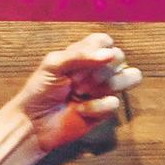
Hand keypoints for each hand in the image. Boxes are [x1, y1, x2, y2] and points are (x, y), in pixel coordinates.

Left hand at [12, 32, 141, 154]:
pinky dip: (96, 107)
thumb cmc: (40, 90)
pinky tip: (80, 110)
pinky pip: (114, 103)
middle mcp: (97, 69)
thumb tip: (110, 54)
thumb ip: (79, 55)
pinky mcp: (104, 110)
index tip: (80, 61)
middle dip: (100, 69)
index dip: (97, 49)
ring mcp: (103, 89)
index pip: (105, 41)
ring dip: (108, 84)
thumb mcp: (53, 64)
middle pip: (120, 57)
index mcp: (84, 54)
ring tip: (83, 92)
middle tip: (76, 81)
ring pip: (130, 76)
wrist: (34, 123)